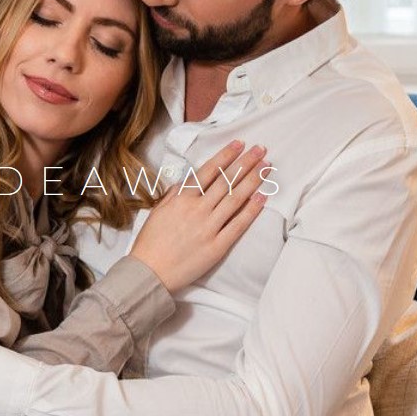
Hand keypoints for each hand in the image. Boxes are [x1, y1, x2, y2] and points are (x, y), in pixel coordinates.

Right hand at [130, 140, 269, 292]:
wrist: (150, 272)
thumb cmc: (151, 241)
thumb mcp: (158, 210)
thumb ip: (176, 193)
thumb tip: (191, 179)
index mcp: (181, 199)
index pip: (209, 171)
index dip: (226, 156)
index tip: (239, 144)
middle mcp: (197, 210)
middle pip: (226, 181)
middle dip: (245, 163)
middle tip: (260, 150)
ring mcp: (209, 228)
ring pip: (235, 199)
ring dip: (253, 181)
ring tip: (266, 167)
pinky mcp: (217, 246)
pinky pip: (238, 225)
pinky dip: (252, 210)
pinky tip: (263, 197)